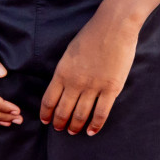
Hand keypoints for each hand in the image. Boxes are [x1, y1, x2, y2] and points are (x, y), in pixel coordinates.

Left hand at [40, 12, 138, 134]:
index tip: (46, 120)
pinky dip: (95, 126)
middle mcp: (75, 83)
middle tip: (59, 129)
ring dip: (75, 126)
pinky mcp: (111, 89)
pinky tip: (92, 131)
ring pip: (81, 115)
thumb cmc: (91, 35)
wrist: (113, 27)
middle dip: (59, 123)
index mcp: (62, 72)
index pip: (49, 99)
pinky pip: (101, 114)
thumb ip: (65, 71)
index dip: (46, 113)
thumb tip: (62, 86)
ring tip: (73, 131)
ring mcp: (93, 87)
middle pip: (63, 111)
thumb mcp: (69, 53)